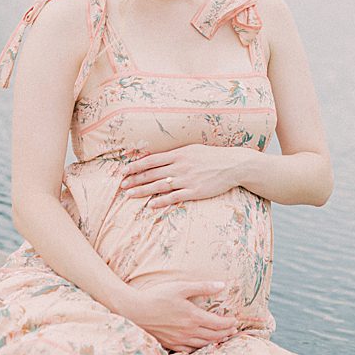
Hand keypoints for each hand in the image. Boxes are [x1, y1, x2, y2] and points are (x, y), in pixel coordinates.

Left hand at [118, 144, 241, 208]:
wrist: (233, 165)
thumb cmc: (212, 156)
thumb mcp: (192, 149)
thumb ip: (175, 154)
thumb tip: (158, 158)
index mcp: (178, 154)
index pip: (151, 160)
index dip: (135, 166)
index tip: (123, 171)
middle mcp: (180, 166)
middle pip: (152, 173)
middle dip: (134, 179)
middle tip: (121, 185)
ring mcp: (187, 179)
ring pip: (159, 185)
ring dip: (143, 190)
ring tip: (129, 195)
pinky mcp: (195, 191)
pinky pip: (174, 197)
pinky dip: (161, 201)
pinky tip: (151, 205)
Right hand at [120, 277, 236, 352]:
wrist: (135, 311)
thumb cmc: (158, 296)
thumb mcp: (181, 287)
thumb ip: (203, 287)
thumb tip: (222, 285)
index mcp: (193, 316)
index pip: (218, 323)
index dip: (229, 323)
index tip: (235, 321)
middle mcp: (189, 331)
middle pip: (213, 336)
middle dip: (225, 333)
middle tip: (233, 331)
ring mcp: (179, 340)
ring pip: (203, 344)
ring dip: (215, 342)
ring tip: (222, 339)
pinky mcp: (170, 344)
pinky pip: (189, 351)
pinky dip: (199, 349)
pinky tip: (200, 346)